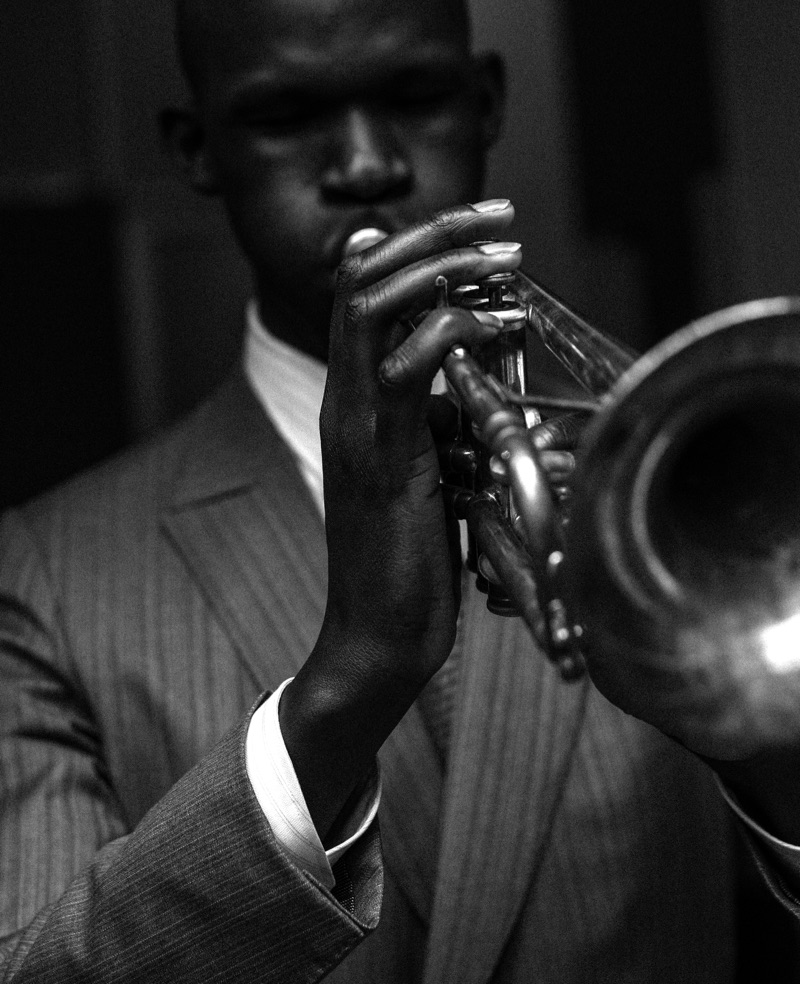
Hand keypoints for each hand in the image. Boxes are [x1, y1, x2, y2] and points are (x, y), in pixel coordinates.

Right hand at [280, 202, 520, 836]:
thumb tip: (471, 372)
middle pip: (365, 277)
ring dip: (446, 268)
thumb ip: (434, 415)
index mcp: (354, 398)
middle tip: (501, 218)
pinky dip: (455, 331)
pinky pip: (407, 367)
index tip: (477, 226)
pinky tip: (504, 327)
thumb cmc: (409, 556)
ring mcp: (357, 424)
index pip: (363, 290)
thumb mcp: (426, 469)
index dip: (417, 244)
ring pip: (376, 305)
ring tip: (508, 256)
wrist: (377, 633)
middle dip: (436, 234)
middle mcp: (345, 398)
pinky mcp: (384, 455)